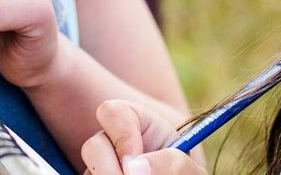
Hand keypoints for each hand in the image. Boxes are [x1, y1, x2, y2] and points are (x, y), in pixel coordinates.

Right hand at [81, 100, 204, 174]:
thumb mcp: (190, 168)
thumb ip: (175, 163)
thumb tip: (135, 169)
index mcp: (139, 125)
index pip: (112, 112)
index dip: (122, 136)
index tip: (135, 165)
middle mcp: (114, 143)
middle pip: (93, 146)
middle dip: (109, 170)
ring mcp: (102, 165)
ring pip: (90, 171)